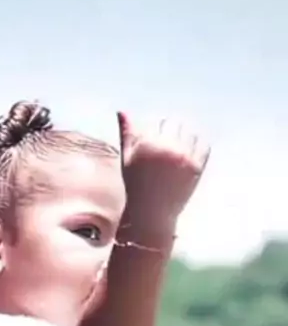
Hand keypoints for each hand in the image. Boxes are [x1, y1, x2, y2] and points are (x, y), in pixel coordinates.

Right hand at [117, 113, 209, 236]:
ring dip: (185, 140)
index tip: (155, 152)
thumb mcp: (127, 159)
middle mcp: (167, 148)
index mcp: (148, 144)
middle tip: (166, 155)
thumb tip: (122, 111)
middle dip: (171, 135)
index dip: (158, 135)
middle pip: (176, 125)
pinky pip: (203, 146)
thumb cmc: (136, 186)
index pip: (161, 124)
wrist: (151, 214)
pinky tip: (188, 159)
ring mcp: (184, 157)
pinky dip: (198, 148)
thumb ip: (127, 133)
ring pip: (190, 134)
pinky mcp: (196, 168)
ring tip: (176, 158)